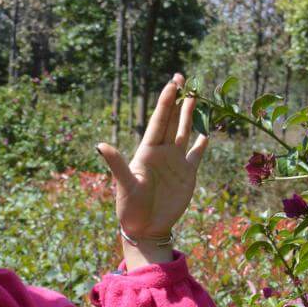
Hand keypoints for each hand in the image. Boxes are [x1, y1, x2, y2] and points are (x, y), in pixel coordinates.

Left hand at [95, 73, 208, 241]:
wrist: (146, 229)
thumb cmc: (130, 209)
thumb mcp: (125, 186)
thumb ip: (116, 164)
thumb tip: (100, 145)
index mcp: (147, 151)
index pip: (158, 121)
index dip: (166, 102)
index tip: (173, 84)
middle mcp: (162, 152)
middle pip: (172, 120)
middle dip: (177, 100)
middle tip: (182, 77)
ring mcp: (176, 162)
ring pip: (184, 131)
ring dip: (189, 114)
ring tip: (195, 95)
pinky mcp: (188, 174)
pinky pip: (196, 153)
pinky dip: (202, 142)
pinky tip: (207, 129)